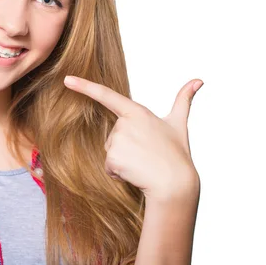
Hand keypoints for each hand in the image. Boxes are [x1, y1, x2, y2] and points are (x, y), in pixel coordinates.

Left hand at [63, 76, 202, 201]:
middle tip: (146, 153)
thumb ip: (184, 99)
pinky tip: (135, 173)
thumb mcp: (178, 123)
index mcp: (137, 112)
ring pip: (111, 151)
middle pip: (113, 134)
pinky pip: (109, 166)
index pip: (107, 95)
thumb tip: (198, 80)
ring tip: (142, 163)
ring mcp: (117, 141)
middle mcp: (124, 124)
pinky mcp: (112, 158)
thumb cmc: (176, 154)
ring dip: (123, 160)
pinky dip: (119, 173)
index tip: (67, 79)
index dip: (84, 86)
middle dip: (125, 146)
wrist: (175, 184)